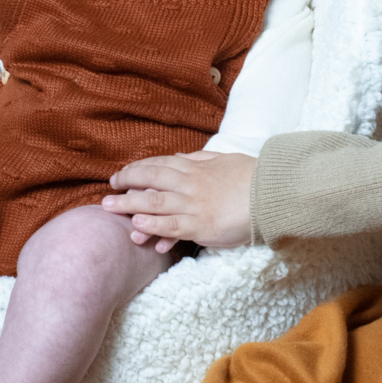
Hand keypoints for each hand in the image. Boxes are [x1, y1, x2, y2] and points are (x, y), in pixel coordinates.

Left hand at [101, 149, 254, 251]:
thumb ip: (201, 158)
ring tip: (109, 207)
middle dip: (126, 184)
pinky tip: (136, 224)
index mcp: (196, 167)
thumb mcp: (224, 159)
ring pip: (153, 203)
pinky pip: (170, 226)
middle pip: (150, 180)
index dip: (137, 169)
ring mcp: (193, 205)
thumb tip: (181, 156)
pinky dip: (152, 224)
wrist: (272, 194)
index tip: (122, 174)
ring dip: (128, 204)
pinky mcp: (200, 226)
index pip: (159, 164)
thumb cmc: (252, 177)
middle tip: (108, 191)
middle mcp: (190, 184)